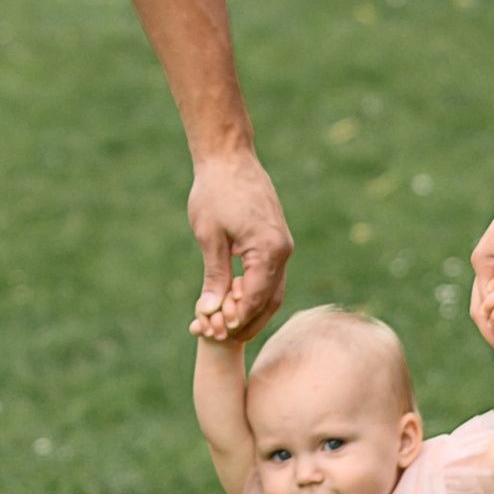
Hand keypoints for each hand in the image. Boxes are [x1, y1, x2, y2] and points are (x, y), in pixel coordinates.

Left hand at [189, 148, 291, 340]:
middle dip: (246, 322)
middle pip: (269, 301)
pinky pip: (270, 274)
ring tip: (224, 323)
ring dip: (250, 309)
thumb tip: (210, 311)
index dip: (235, 320)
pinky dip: (253, 291)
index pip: (255, 299)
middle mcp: (283, 250)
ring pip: (272, 290)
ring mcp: (282, 244)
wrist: (229, 156)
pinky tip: (232, 299)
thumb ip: (215, 276)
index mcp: (269, 250)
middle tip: (219, 336)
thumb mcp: (210, 237)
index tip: (213, 333)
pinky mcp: (276, 239)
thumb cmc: (215, 192)